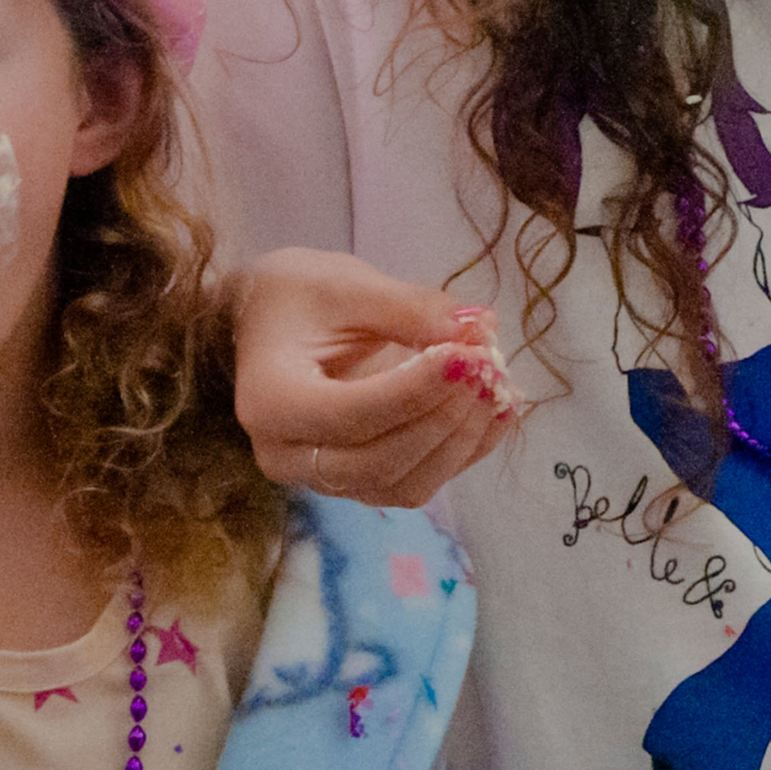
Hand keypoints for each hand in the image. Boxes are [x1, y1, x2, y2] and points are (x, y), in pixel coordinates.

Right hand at [231, 247, 516, 508]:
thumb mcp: (346, 284)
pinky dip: (465, 451)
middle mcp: (287, 455)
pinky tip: (501, 409)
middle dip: (445, 416)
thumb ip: (408, 308)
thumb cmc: (297, 296)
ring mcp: (322, 477)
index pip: (352, 414)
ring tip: (500, 384)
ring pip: (406, 484)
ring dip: (462, 439)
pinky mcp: (357, 482)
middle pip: (381, 461)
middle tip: (490, 364)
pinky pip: (418, 482)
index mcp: (270, 403)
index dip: (418, 389)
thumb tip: (476, 327)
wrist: (271, 323)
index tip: (469, 352)